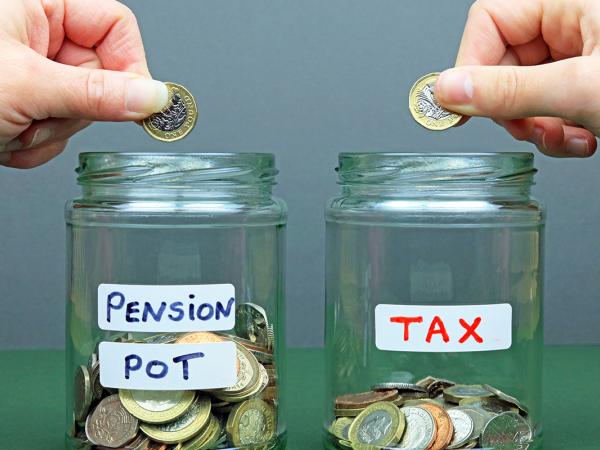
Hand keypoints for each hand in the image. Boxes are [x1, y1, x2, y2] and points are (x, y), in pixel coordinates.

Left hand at [0, 0, 167, 168]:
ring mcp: (35, 75)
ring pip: (81, 113)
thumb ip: (95, 93)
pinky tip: (5, 138)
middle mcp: (40, 39)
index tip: (134, 103)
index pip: (114, 26)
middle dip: (72, 110)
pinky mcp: (29, 106)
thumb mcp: (27, 86)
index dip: (130, 65)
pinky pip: (59, 134)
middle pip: (102, 78)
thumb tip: (153, 98)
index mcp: (40, 8)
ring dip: (50, 132)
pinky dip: (35, 145)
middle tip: (38, 113)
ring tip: (12, 126)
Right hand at [435, 0, 599, 157]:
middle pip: (502, 65)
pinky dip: (558, 134)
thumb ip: (511, 90)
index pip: (489, 20)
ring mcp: (580, 57)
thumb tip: (448, 90)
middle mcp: (571, 26)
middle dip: (512, 109)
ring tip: (563, 137)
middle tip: (527, 127)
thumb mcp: (580, 89)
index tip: (465, 106)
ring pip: (523, 95)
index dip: (472, 65)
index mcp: (568, 3)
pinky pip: (549, 110)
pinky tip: (582, 138)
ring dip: (537, 128)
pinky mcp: (586, 87)